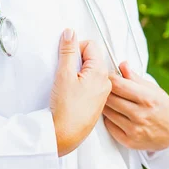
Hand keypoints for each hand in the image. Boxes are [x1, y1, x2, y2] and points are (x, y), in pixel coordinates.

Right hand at [50, 30, 111, 156]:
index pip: (91, 45)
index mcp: (100, 72)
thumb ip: (68, 51)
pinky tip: (70, 92)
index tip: (65, 57)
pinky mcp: (96, 102)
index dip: (75, 47)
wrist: (65, 135)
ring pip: (90, 71)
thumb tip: (70, 33)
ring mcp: (102, 93)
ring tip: (67, 83)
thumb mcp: (64, 73)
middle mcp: (105, 81)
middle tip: (65, 70)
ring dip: (77, 71)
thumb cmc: (65, 108)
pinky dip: (79, 82)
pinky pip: (90, 83)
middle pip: (91, 57)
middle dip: (76, 59)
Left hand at [102, 61, 168, 151]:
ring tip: (112, 100)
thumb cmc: (162, 107)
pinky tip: (115, 114)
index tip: (108, 75)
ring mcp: (134, 130)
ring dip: (106, 104)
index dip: (109, 77)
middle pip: (110, 98)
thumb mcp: (153, 89)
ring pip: (107, 112)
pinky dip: (109, 118)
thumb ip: (134, 77)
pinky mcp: (129, 141)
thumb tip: (122, 64)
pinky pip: (109, 126)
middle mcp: (140, 115)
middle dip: (106, 90)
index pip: (118, 84)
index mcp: (147, 99)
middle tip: (107, 87)